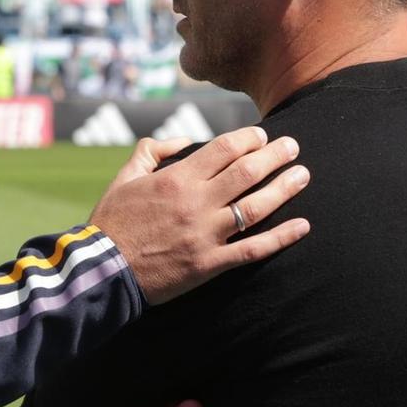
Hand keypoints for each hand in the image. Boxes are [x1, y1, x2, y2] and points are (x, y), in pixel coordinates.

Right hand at [90, 127, 309, 304]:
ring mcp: (206, 234)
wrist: (103, 269)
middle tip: (293, 146)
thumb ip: (151, 152)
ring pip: (256, 207)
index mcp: (176, 179)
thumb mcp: (124, 178)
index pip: (223, 149)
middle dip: (275, 155)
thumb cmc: (112, 222)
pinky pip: (253, 249)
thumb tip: (179, 141)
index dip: (248, 139)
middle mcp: (196, 203)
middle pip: (247, 172)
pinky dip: (281, 238)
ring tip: (302, 175)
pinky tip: (302, 226)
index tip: (262, 136)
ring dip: (284, 188)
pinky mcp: (210, 263)